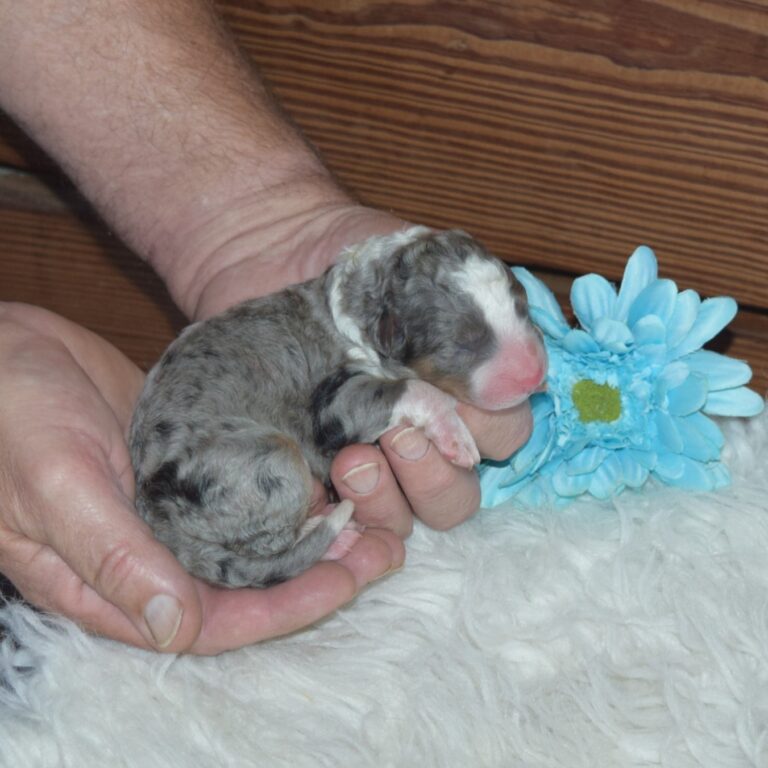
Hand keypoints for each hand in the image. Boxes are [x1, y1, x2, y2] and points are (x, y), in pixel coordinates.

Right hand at [0, 303, 402, 653]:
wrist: (3, 347)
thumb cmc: (8, 414)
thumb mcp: (54, 482)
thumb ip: (109, 554)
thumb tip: (175, 629)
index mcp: (111, 582)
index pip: (211, 621)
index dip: (281, 610)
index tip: (343, 584)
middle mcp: (150, 553)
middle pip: (247, 585)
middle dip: (317, 574)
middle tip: (382, 548)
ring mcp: (173, 507)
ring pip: (256, 540)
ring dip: (315, 533)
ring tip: (375, 516)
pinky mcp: (189, 462)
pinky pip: (248, 487)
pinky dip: (292, 489)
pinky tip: (334, 474)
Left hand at [183, 201, 533, 539]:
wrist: (282, 264)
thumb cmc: (366, 270)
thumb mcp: (436, 271)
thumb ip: (483, 314)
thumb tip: (521, 377)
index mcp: (468, 393)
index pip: (505, 435)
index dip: (487, 425)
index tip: (454, 394)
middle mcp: (432, 436)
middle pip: (463, 492)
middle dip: (438, 470)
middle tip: (399, 432)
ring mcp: (382, 464)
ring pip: (417, 516)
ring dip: (394, 494)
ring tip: (352, 457)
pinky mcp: (334, 482)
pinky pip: (364, 524)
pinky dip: (359, 511)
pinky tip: (332, 476)